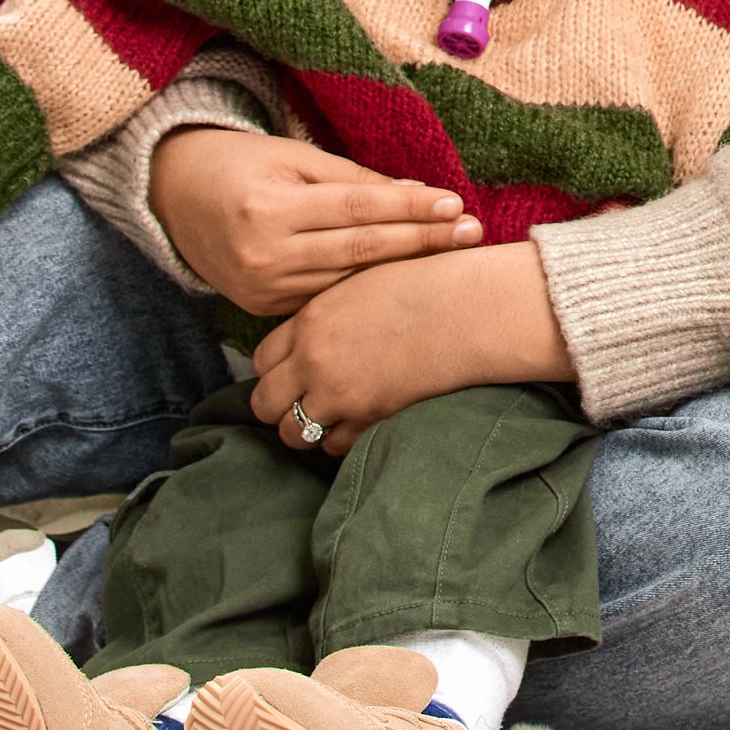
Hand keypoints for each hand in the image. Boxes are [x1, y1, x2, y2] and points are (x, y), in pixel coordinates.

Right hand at [148, 126, 477, 315]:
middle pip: (360, 250)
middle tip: (472, 234)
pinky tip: (404, 282)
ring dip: (402, 270)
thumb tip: (419, 195)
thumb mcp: (294, 156)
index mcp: (270, 206)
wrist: (174, 197)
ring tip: (453, 257)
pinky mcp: (260, 308)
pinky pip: (324, 299)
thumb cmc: (243, 165)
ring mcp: (260, 287)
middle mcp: (264, 252)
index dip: (410, 209)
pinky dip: (365, 290)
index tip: (456, 205)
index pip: (358, 209)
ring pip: (347, 282)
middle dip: (421, 242)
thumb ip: (354, 179)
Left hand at [251, 243, 574, 456]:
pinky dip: (340, 439)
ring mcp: (337, 393)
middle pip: (264, 402)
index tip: (291, 371)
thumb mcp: (363, 283)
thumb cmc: (427, 286)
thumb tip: (312, 334)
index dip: (275, 370)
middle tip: (301, 401)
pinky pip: (333, 446)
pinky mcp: (367, 418)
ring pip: (292, 433)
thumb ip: (328, 313)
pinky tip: (358, 423)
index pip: (261, 360)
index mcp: (310, 320)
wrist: (468, 309)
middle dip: (278, 405)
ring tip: (328, 418)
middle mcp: (313, 360)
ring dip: (305, 429)